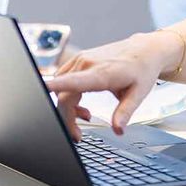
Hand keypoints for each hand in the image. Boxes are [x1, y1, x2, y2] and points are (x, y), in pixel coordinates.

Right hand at [46, 32, 165, 139]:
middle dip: (66, 119)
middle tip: (78, 136)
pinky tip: (83, 106)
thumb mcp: (139, 93)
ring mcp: (82, 60)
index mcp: (102, 72)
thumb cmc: (142, 69)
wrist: (145, 50)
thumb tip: (118, 130)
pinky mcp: (80, 60)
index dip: (53, 87)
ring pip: (62, 89)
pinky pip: (65, 80)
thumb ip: (125, 112)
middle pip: (64, 95)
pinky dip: (69, 96)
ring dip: (68, 108)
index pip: (72, 82)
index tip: (39, 90)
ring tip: (86, 117)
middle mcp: (88, 63)